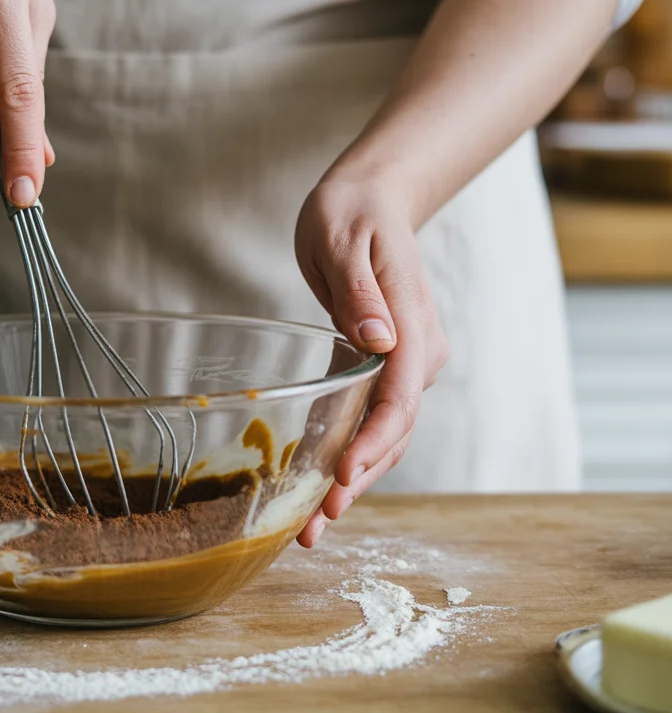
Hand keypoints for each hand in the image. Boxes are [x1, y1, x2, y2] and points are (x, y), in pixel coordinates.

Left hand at [292, 177, 447, 546]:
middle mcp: (416, 354)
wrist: (369, 198)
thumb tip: (378, 343)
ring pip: (381, 436)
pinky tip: (313, 488)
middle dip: (357, 481)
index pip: (400, 399)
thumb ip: (360, 293)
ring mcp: (401, 364)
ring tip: (311, 528)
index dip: (374, 443)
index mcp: (412, 328)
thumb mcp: (345, 241)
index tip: (343, 477)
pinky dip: (342, 454)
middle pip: (393, 432)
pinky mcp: (378, 366)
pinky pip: (364, 419)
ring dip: (349, 482)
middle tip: (317, 525)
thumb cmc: (352, 213)